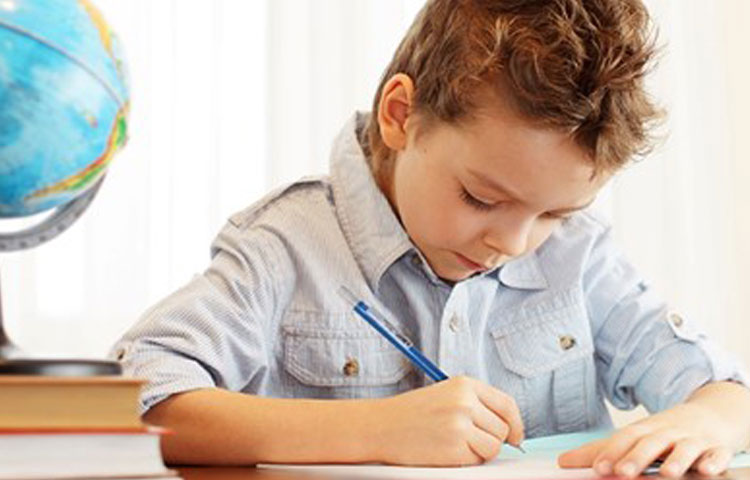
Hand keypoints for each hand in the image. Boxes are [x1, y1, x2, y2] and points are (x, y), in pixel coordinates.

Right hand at [371, 376, 524, 465]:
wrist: (381, 426)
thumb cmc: (411, 413)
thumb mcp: (445, 394)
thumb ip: (476, 404)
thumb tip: (508, 428)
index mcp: (465, 384)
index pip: (507, 404)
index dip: (516, 424)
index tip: (516, 436)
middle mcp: (465, 401)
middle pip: (503, 429)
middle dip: (491, 439)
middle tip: (469, 440)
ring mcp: (460, 424)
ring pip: (493, 447)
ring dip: (479, 452)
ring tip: (455, 444)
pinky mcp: (454, 447)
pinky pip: (476, 460)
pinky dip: (465, 460)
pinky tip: (445, 450)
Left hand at [558, 402, 741, 477]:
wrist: (710, 414)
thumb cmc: (664, 432)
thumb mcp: (635, 437)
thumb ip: (601, 451)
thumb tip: (562, 462)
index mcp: (645, 431)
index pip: (625, 439)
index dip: (612, 452)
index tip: (598, 468)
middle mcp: (668, 433)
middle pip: (652, 443)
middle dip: (638, 457)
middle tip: (624, 472)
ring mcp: (694, 439)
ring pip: (685, 448)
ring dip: (677, 460)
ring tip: (668, 474)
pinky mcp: (717, 448)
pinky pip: (717, 454)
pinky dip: (713, 460)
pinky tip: (707, 470)